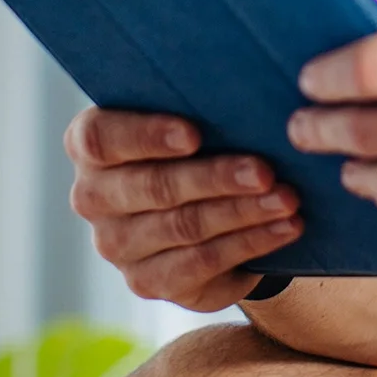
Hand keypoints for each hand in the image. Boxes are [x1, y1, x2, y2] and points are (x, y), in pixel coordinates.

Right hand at [64, 108, 302, 311]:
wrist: (200, 204)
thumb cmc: (195, 143)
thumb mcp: (188, 118)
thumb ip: (196, 105)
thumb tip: (245, 95)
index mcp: (90, 146)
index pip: (100, 138)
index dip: (146, 136)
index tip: (195, 135)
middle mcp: (92, 197)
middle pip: (152, 187)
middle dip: (214, 178)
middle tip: (265, 171)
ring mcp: (116, 245)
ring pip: (183, 227)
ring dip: (242, 212)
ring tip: (286, 199)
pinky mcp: (147, 281)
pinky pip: (201, 263)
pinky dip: (250, 243)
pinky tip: (285, 228)